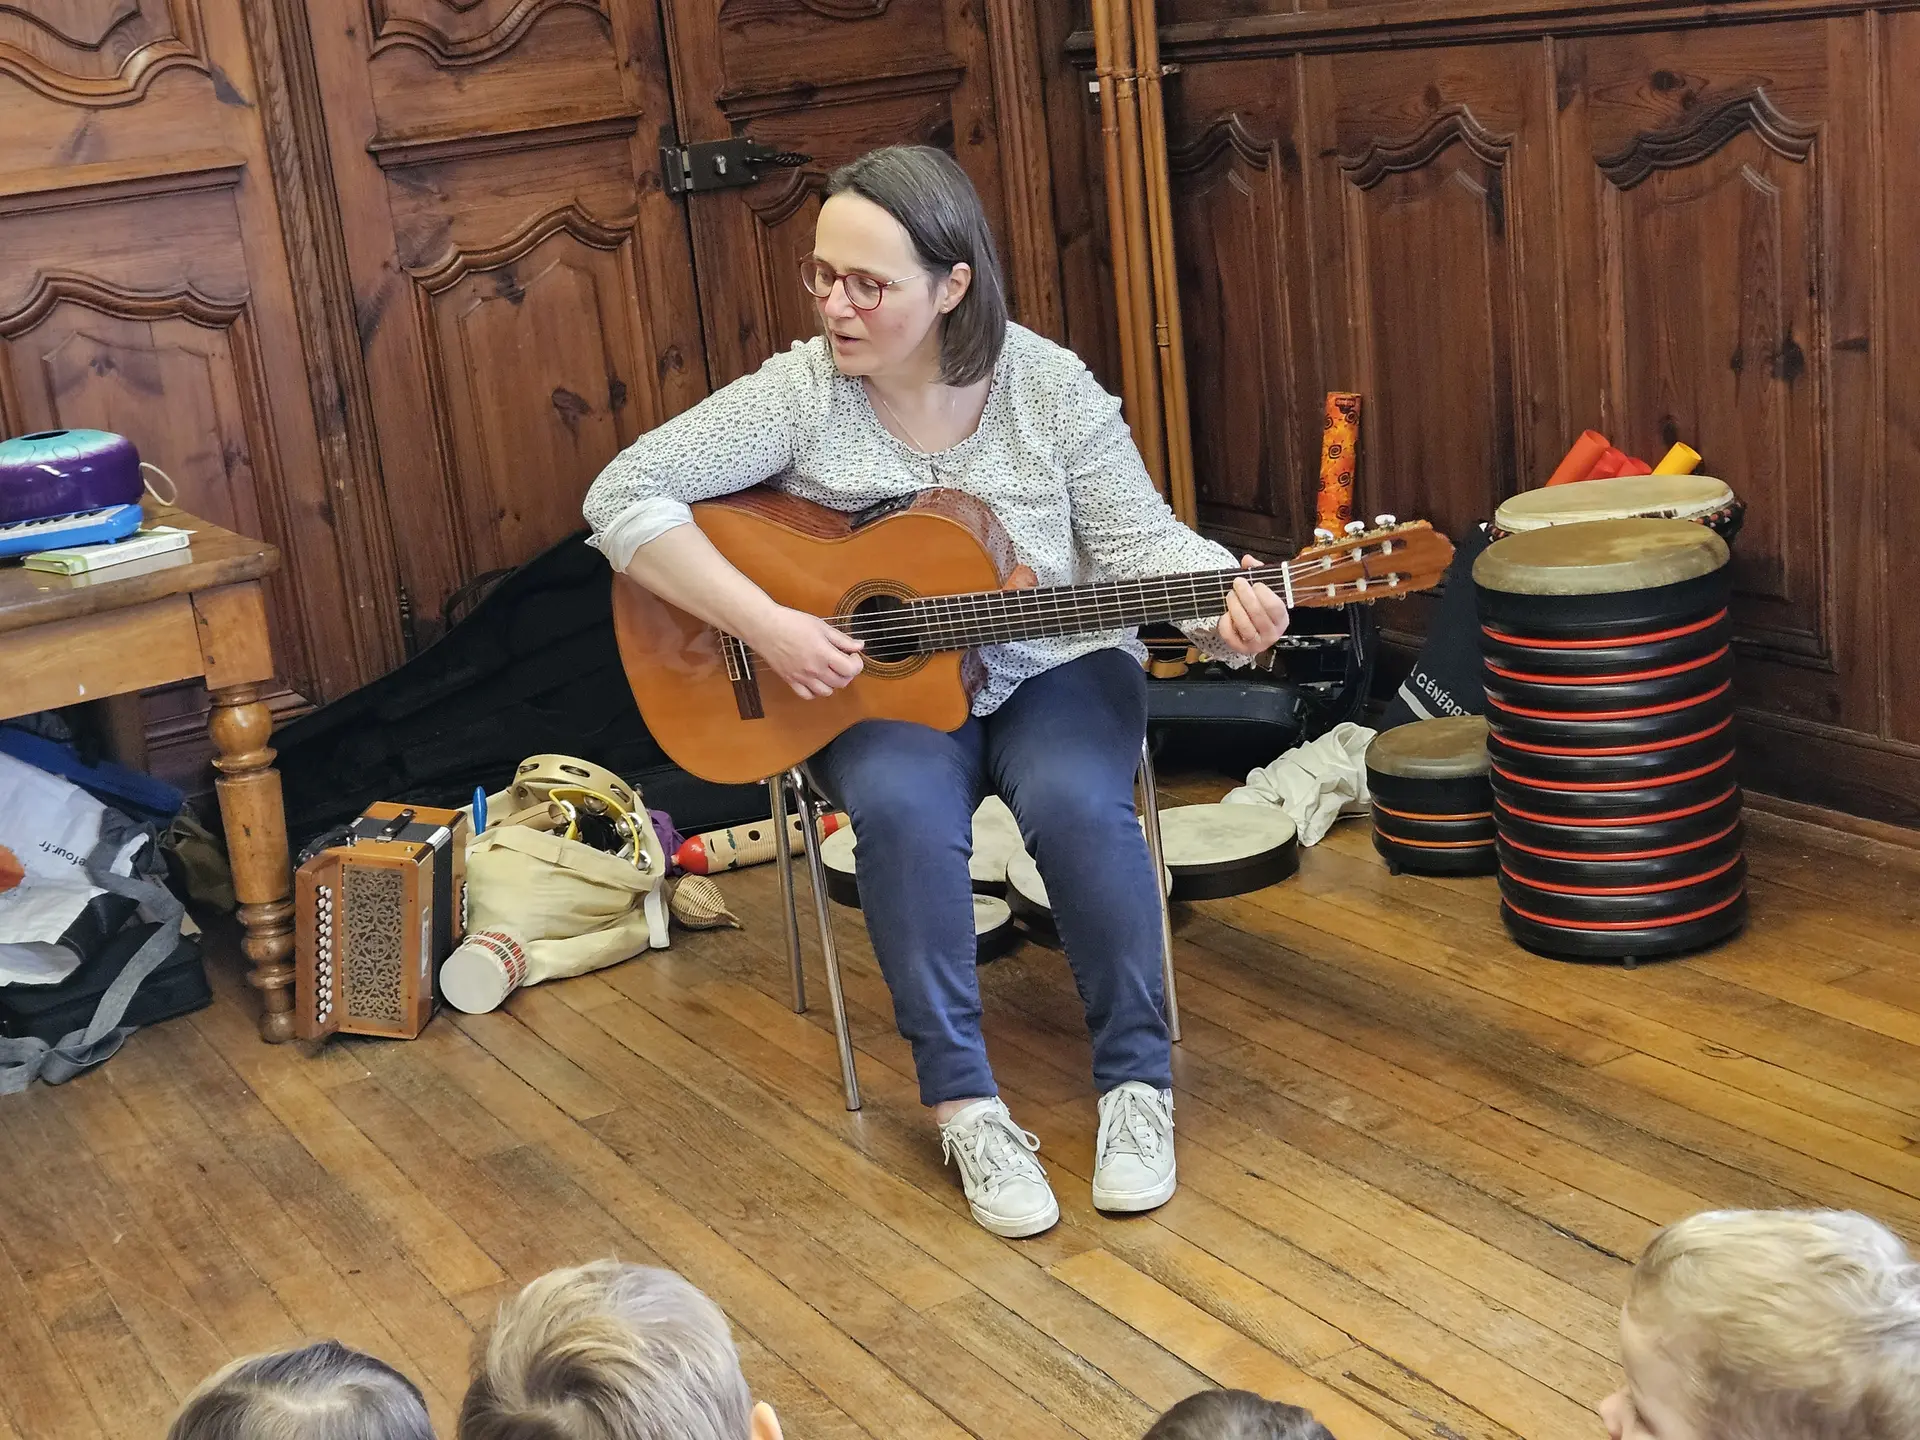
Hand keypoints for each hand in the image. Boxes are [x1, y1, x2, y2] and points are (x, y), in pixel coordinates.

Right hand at [746, 605, 864, 698]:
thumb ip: (842, 639)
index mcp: (823, 654)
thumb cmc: (792, 623)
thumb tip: (859, 646)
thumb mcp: (821, 626)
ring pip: (826, 692)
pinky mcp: (790, 681)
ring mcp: (802, 677)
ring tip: (829, 670)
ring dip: (832, 683)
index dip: (857, 663)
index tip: (852, 655)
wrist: (765, 627)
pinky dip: (815, 691)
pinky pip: (807, 695)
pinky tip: (815, 679)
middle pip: (842, 682)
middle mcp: (814, 669)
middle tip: (843, 661)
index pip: (850, 670)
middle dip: (847, 673)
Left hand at [1217, 555, 1288, 655]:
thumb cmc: (1260, 607)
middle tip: (1237, 583)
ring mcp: (1257, 643)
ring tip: (1230, 595)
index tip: (1255, 583)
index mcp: (1282, 619)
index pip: (1275, 607)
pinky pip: (1230, 636)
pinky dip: (1225, 623)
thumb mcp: (1264, 590)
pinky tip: (1226, 614)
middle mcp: (1272, 633)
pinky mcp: (1241, 648)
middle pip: (1258, 614)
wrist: (1252, 630)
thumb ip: (1258, 572)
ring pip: (1244, 625)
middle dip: (1245, 596)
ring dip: (1234, 607)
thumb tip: (1247, 559)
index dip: (1264, 594)